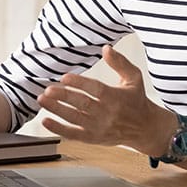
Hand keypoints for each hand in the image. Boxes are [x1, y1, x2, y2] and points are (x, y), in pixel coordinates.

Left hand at [36, 45, 170, 154]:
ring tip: (42, 100)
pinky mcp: (94, 138)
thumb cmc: (137, 100)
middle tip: (48, 90)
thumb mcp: (134, 78)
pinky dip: (59, 129)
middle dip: (63, 97)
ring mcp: (100, 127)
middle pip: (82, 104)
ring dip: (57, 110)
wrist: (145, 128)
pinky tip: (46, 121)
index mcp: (117, 97)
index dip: (80, 83)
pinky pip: (74, 134)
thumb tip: (106, 48)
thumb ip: (120, 62)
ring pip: (75, 118)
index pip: (96, 89)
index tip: (65, 77)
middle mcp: (107, 113)